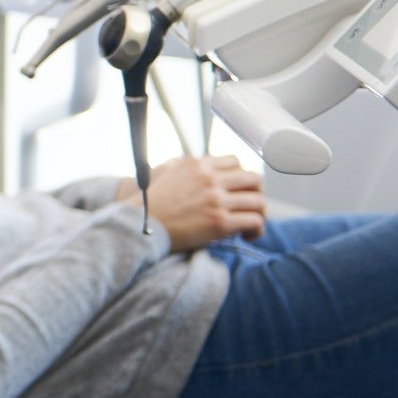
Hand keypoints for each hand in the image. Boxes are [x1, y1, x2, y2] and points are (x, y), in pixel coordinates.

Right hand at [117, 155, 265, 251]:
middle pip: (253, 179)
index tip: (238, 191)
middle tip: (249, 207)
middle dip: (255, 194)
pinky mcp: (220, 222)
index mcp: (198, 164)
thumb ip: (189, 168)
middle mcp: (209, 178)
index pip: (236, 162)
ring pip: (259, 201)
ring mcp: (216, 200)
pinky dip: (256, 229)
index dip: (241, 178)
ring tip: (249, 224)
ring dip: (259, 214)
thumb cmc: (152, 204)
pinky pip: (254, 221)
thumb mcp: (168, 173)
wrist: (138, 225)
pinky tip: (246, 235)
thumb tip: (206, 169)